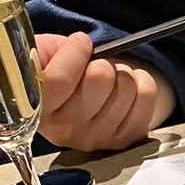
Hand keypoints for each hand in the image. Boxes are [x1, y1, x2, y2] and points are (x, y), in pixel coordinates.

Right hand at [34, 31, 173, 151]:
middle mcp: (64, 130)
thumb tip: (76, 46)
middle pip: (100, 78)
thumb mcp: (40, 57)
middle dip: (101, 61)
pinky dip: (143, 82)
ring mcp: (95, 138)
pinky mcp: (122, 140)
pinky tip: (130, 85)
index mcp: (36, 109)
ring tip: (110, 78)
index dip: (75, 52)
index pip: (60, 79)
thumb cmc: (55, 73)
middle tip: (95, 66)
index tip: (80, 43)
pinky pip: (147, 97)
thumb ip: (47, 50)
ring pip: (126, 85)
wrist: (75, 102)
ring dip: (122, 72)